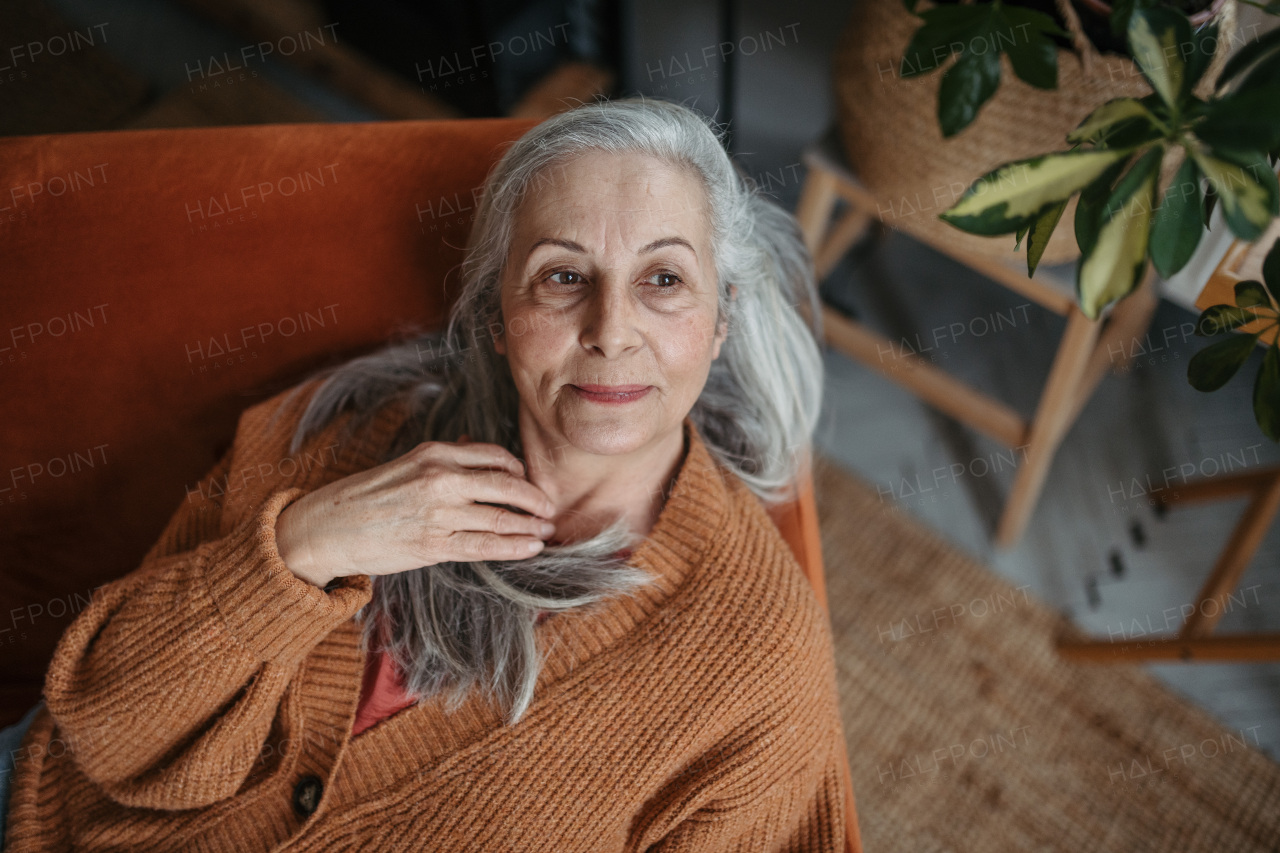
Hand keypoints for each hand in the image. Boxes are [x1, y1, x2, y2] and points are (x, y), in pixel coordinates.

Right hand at [274, 435, 556, 588]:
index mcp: (434, 454)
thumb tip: (478, 456)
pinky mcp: (434, 545)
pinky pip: (485, 546)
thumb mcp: (405, 465)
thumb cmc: (365, 497)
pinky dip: (513, 546)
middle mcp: (440, 479)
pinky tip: (530, 547)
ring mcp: (439, 513)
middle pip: (506, 486)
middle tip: (550, 507)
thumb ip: (443, 462)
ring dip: (530, 526)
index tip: (528, 481)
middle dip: (535, 499)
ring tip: (546, 530)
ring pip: (500, 518)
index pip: (494, 456)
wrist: (326, 530)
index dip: (518, 470)